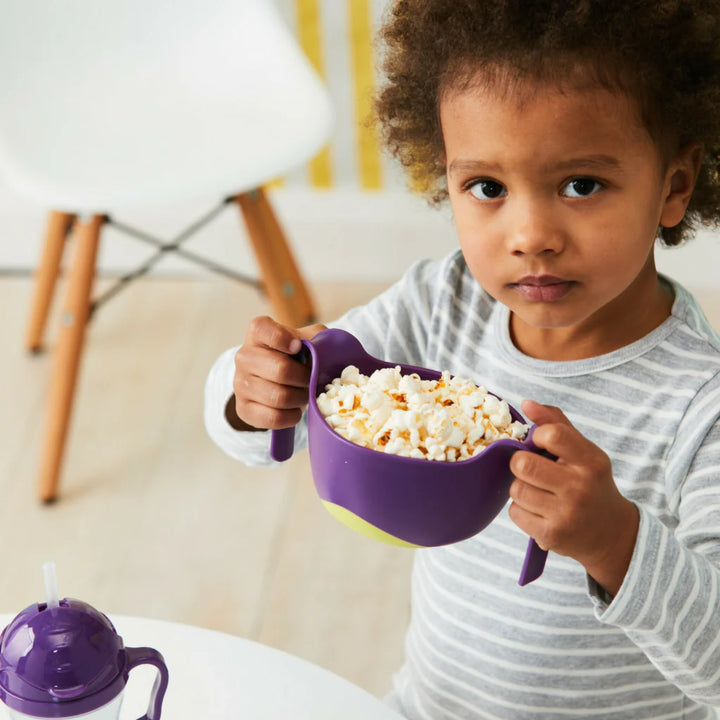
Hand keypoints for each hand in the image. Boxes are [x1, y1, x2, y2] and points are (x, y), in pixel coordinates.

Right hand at [232, 315, 326, 429]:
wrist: (281, 379)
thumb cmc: (298, 355)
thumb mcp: (310, 339)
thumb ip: (318, 339)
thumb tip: (322, 353)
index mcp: (258, 333)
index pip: (262, 329)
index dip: (283, 338)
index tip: (298, 347)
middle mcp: (244, 356)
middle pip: (280, 370)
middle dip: (304, 378)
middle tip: (311, 380)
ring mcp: (240, 384)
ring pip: (279, 397)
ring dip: (300, 398)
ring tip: (304, 394)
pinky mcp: (243, 409)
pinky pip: (273, 417)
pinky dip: (291, 416)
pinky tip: (295, 409)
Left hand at [508, 399, 638, 594]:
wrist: (612, 534)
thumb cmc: (591, 484)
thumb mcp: (584, 452)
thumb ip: (556, 423)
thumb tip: (527, 403)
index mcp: (591, 461)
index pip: (552, 435)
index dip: (536, 435)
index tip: (540, 443)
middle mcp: (580, 488)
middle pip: (523, 464)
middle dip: (520, 463)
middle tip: (531, 469)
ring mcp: (565, 515)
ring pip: (516, 489)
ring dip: (521, 488)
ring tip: (539, 492)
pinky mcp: (551, 536)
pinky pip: (515, 512)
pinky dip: (521, 510)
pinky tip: (540, 511)